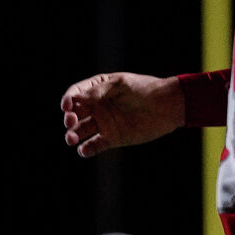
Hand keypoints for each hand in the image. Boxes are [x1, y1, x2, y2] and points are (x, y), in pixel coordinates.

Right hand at [62, 72, 184, 156]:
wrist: (167, 106)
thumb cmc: (145, 89)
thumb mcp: (121, 84)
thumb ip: (99, 90)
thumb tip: (78, 98)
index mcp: (97, 89)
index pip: (75, 94)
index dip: (68, 100)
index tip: (67, 106)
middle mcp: (97, 107)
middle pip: (74, 114)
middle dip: (68, 118)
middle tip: (71, 122)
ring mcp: (104, 123)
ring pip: (81, 131)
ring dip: (72, 135)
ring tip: (71, 139)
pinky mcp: (112, 138)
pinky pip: (94, 146)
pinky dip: (86, 149)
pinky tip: (83, 150)